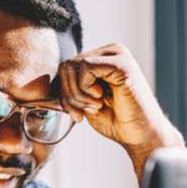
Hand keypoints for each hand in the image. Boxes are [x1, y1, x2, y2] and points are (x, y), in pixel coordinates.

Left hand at [56, 43, 184, 174]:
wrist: (140, 136)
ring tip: (95, 107)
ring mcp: (117, 54)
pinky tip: (101, 100)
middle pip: (66, 66)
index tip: (77, 115)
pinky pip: (85, 67)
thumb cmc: (116, 121)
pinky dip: (85, 89)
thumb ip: (70, 87)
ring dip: (77, 94)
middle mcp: (110, 51)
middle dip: (68, 95)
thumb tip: (46, 81)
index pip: (66, 67)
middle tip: (83, 113)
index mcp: (102, 59)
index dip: (64, 94)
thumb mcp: (84, 101)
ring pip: (72, 66)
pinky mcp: (121, 63)